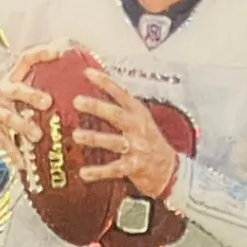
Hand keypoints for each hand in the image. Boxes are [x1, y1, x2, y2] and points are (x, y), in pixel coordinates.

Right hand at [0, 43, 67, 162]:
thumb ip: (34, 93)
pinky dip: (14, 154)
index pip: (25, 61)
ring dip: (24, 126)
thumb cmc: (1, 110)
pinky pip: (4, 143)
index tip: (57, 52)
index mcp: (11, 81)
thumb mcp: (14, 97)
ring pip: (10, 118)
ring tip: (37, 136)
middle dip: (32, 95)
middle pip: (17, 90)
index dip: (40, 54)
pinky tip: (23, 164)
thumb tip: (68, 92)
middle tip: (48, 102)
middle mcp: (2, 93)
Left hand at [74, 66, 181, 198]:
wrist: (170, 170)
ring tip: (76, 135)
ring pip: (113, 141)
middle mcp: (137, 128)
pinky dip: (98, 172)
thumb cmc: (151, 143)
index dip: (105, 82)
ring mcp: (136, 147)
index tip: (87, 73)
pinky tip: (84, 173)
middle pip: (115, 114)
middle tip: (77, 101)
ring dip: (94, 138)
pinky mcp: (134, 167)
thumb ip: (123, 109)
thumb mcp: (142, 120)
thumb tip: (97, 96)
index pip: (121, 93)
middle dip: (96, 107)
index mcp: (138, 113)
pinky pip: (113, 169)